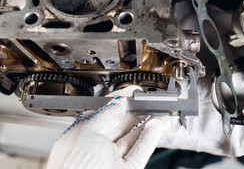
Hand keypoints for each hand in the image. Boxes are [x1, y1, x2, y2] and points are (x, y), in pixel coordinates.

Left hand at [47, 85, 175, 168]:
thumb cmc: (74, 168)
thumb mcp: (87, 131)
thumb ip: (106, 114)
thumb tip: (119, 101)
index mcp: (81, 137)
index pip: (103, 113)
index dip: (119, 100)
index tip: (132, 91)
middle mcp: (97, 149)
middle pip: (121, 124)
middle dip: (137, 110)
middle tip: (150, 99)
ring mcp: (112, 161)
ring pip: (134, 136)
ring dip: (148, 121)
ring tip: (160, 109)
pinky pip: (142, 149)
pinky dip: (151, 136)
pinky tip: (158, 124)